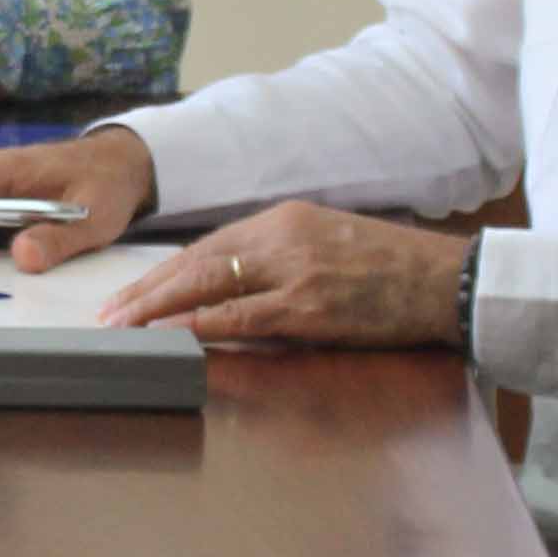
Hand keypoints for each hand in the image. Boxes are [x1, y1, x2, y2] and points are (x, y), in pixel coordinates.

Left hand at [91, 202, 470, 345]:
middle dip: (147, 290)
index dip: (164, 272)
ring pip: (208, 286)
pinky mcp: (310, 307)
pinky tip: (170, 337)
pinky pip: (240, 317)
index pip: (208, 246)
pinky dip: (199, 327)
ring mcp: (294, 271)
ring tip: (123, 328)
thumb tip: (234, 288)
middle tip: (109, 314)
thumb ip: (281, 260)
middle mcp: (282, 238)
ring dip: (158, 309)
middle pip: (196, 262)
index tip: (132, 293)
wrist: (449, 280)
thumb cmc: (394, 270)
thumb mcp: (329, 245)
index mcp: (285, 219)